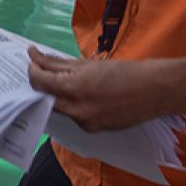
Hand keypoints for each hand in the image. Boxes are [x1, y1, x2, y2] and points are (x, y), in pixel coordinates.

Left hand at [27, 49, 171, 131]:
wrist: (153, 90)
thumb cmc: (123, 73)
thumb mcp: (86, 64)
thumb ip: (57, 63)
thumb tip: (36, 57)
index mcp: (73, 89)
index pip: (39, 82)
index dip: (32, 70)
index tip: (32, 61)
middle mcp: (76, 109)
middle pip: (45, 98)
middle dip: (41, 85)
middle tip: (42, 72)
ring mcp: (84, 122)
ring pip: (60, 108)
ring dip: (57, 96)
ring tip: (63, 82)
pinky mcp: (93, 129)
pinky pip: (75, 117)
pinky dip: (73, 105)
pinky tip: (82, 96)